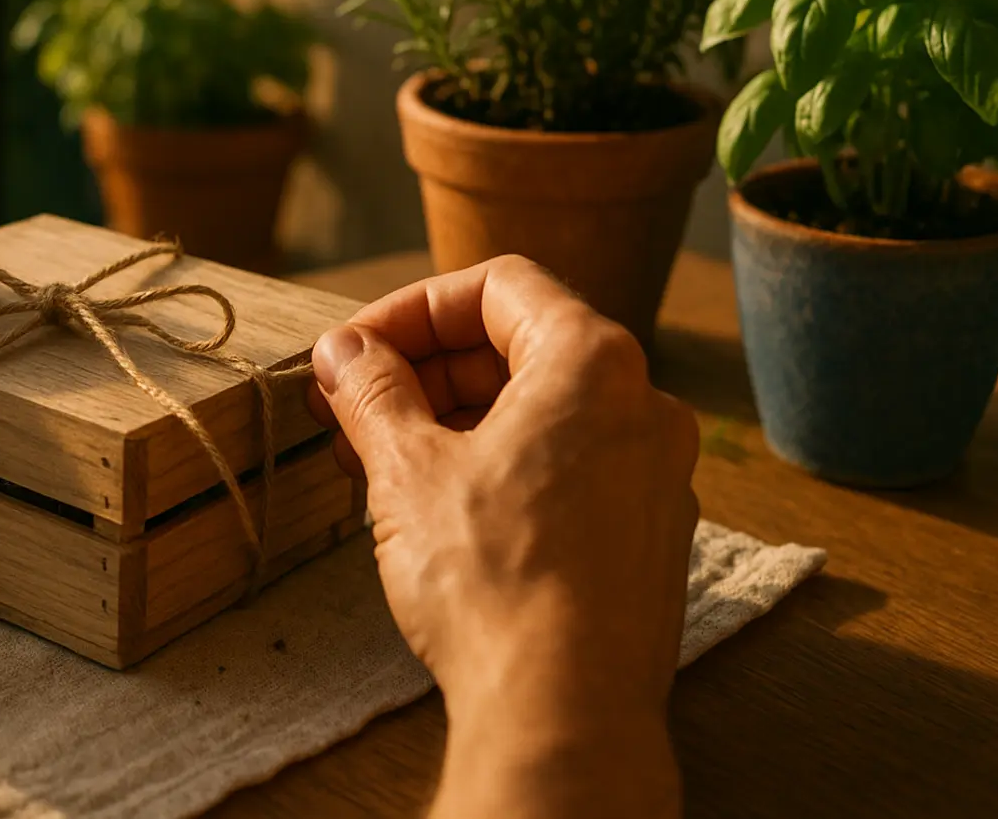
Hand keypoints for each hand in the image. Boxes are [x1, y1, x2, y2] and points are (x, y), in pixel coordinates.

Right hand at [307, 256, 697, 817]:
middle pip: (520, 345)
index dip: (409, 309)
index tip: (353, 350)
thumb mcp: (406, 467)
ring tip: (378, 460)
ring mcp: (653, 475)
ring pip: (541, 412)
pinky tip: (436, 508)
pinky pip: (566, 467)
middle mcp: (642, 405)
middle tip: (352, 403)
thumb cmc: (494, 582)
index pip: (496, 286)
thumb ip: (373, 391)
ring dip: (454, 419)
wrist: (564, 711)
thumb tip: (344, 353)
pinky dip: (499, 465)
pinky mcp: (644, 536)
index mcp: (594, 362)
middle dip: (424, 368)